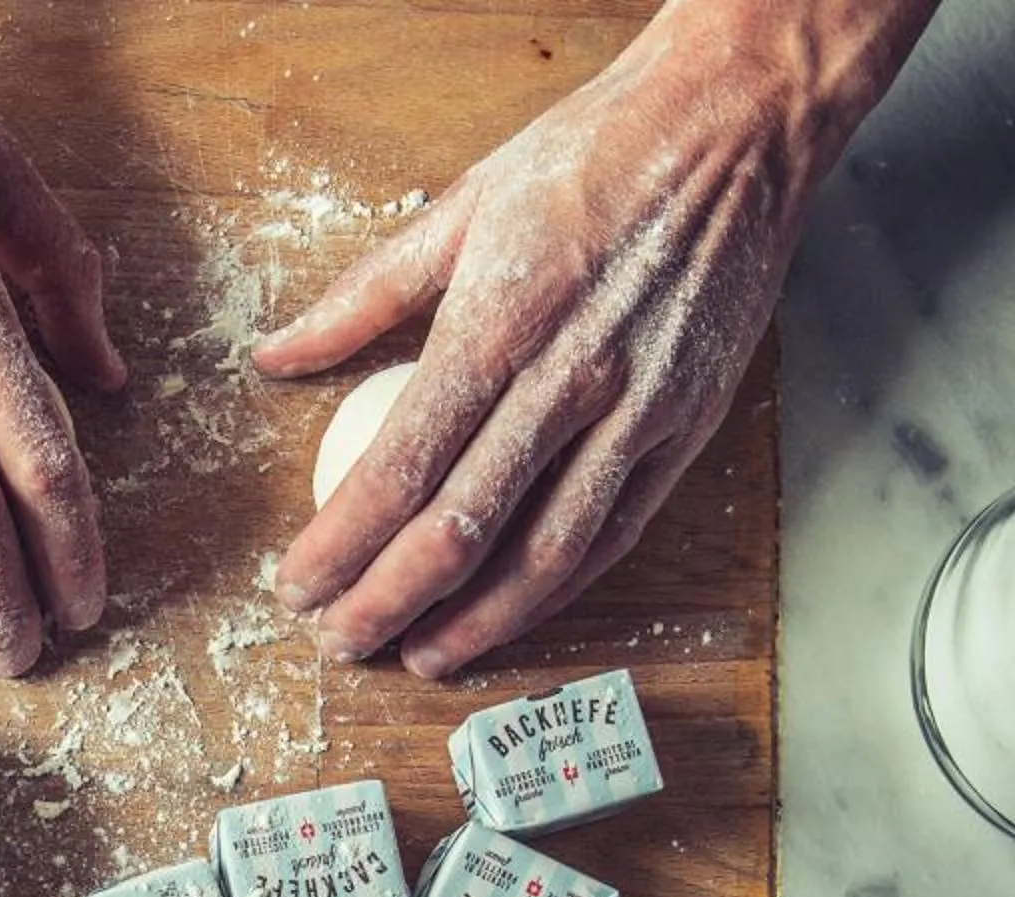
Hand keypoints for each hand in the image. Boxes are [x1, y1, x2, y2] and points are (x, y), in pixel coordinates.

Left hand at [256, 0, 933, 678]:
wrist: (735, 126)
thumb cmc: (594, 154)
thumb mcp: (459, 206)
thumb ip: (361, 297)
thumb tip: (278, 356)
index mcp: (497, 323)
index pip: (399, 468)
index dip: (342, 543)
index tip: (297, 585)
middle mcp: (567, 380)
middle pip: (460, 529)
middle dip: (387, 600)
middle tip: (339, 640)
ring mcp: (635, 411)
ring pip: (543, 554)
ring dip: (473, 619)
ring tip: (418, 654)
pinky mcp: (686, 427)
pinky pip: (613, 534)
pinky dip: (556, 589)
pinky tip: (510, 614)